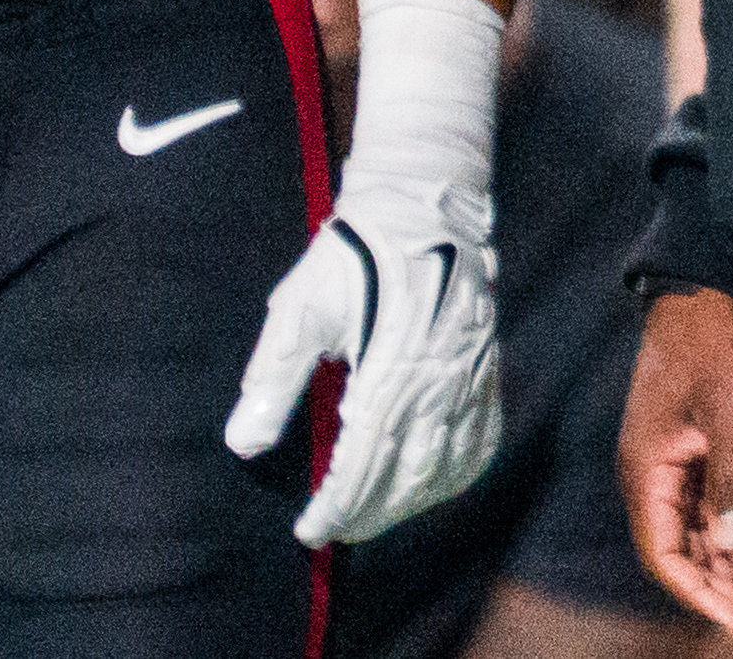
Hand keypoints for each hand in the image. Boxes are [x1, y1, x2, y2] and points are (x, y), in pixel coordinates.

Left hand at [225, 168, 503, 544]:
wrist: (427, 201)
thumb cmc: (354, 253)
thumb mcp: (302, 307)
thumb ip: (275, 378)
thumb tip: (244, 444)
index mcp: (392, 365)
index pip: (365, 460)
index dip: (338, 505)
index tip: (310, 530)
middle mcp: (440, 378)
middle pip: (408, 474)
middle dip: (369, 513)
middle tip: (334, 530)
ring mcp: (471, 375)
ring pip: (447, 464)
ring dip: (409, 503)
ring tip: (372, 515)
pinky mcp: (488, 367)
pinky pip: (483, 438)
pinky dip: (457, 474)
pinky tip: (429, 486)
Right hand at [620, 287, 732, 633]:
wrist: (711, 283)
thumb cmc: (716, 339)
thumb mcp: (732, 406)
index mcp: (647, 471)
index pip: (665, 555)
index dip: (701, 593)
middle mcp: (657, 479)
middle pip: (693, 556)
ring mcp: (680, 470)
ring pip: (711, 540)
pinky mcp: (704, 457)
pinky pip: (722, 515)